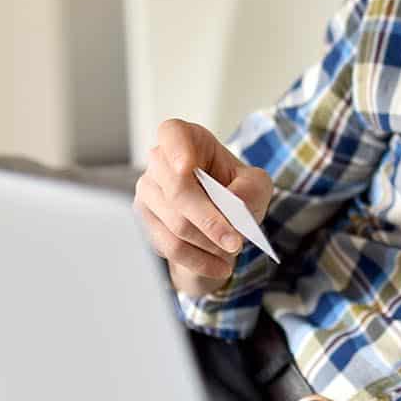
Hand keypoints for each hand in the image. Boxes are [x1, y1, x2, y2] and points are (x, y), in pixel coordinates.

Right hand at [134, 119, 272, 297]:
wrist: (219, 221)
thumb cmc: (234, 191)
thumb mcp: (256, 184)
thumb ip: (251, 188)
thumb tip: (235, 204)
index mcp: (186, 139)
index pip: (172, 134)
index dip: (177, 150)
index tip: (187, 168)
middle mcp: (159, 162)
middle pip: (178, 191)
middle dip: (209, 220)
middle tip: (236, 241)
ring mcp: (147, 192)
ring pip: (176, 224)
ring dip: (209, 243)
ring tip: (233, 252)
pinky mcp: (144, 222)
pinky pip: (170, 246)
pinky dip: (199, 260)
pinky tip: (220, 266)